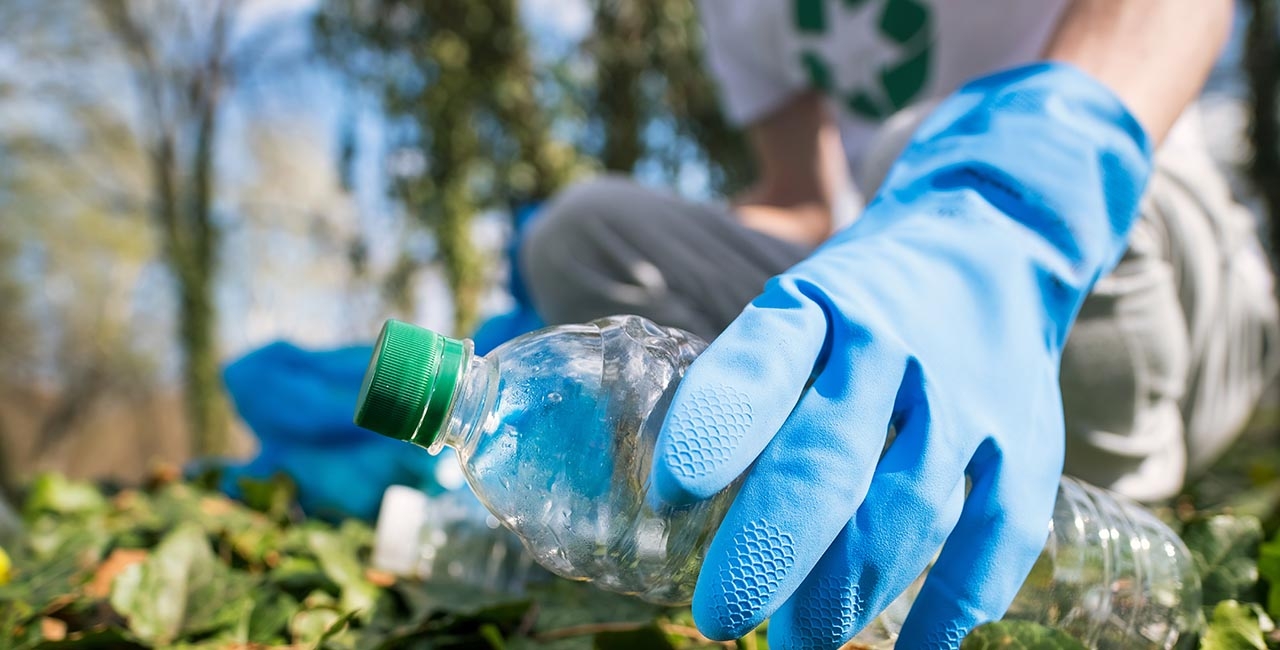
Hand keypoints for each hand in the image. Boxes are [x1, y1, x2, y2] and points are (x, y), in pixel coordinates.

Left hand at [650, 63, 1150, 647]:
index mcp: (818, 306)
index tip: (671, 493)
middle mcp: (894, 347)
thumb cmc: (860, 302)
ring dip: (851, 589)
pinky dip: (954, 600)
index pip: (765, 361)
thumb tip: (671, 505)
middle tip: (720, 616)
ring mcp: (968, 395)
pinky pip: (998, 533)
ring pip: (910, 507)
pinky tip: (914, 648)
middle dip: (772, 546)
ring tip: (798, 641)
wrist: (992, 238)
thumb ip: (747, 390)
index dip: (717, 426)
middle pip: (832, 457)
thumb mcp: (796, 308)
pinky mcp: (1026, 440)